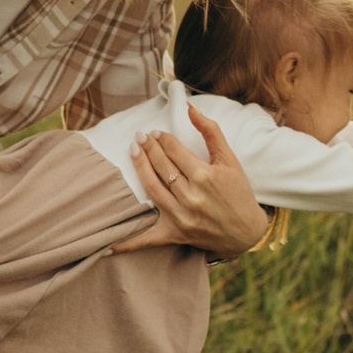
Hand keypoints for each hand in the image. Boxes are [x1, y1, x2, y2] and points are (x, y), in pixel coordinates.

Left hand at [112, 106, 269, 260]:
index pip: (175, 151)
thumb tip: (190, 108)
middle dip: (149, 148)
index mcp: (206, 176)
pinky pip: (147, 238)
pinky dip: (127, 242)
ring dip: (139, 167)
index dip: (163, 139)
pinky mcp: (175, 234)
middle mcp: (192, 197)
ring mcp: (181, 217)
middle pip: (161, 166)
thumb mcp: (230, 159)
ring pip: (151, 188)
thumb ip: (211, 131)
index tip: (157, 132)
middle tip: (140, 136)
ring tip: (133, 150)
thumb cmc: (239, 192)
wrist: (247, 231)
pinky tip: (106, 244)